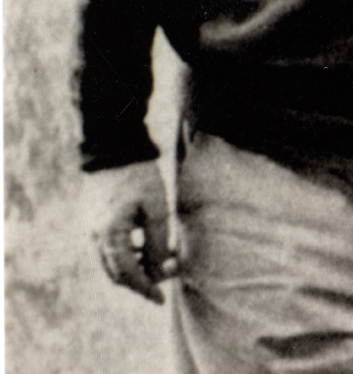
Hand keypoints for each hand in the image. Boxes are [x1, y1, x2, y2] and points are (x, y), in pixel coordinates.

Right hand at [85, 161, 179, 302]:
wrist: (113, 151)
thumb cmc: (139, 178)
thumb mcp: (156, 208)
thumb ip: (157, 241)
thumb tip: (160, 269)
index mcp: (109, 235)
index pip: (128, 274)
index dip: (145, 288)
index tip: (161, 299)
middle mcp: (95, 238)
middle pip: (117, 275)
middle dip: (141, 282)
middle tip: (164, 282)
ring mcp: (91, 232)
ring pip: (111, 265)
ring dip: (134, 270)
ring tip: (159, 263)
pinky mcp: (94, 225)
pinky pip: (108, 252)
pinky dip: (126, 257)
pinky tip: (145, 249)